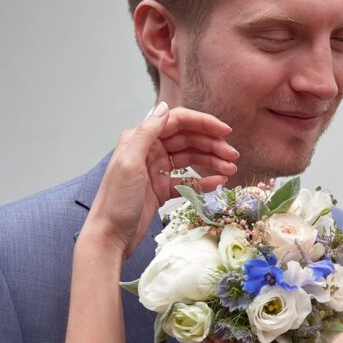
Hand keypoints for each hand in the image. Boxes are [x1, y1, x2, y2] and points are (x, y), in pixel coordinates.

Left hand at [87, 102, 237, 258]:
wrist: (109, 235)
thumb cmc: (116, 200)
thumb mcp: (129, 162)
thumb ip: (147, 133)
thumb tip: (164, 107)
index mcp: (140, 139)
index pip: (177, 122)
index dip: (203, 124)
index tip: (225, 132)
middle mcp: (149, 150)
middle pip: (188, 139)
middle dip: (212, 145)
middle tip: (233, 156)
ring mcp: (156, 170)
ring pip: (190, 159)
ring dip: (211, 161)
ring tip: (231, 170)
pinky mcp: (162, 189)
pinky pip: (187, 180)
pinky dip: (203, 181)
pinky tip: (218, 183)